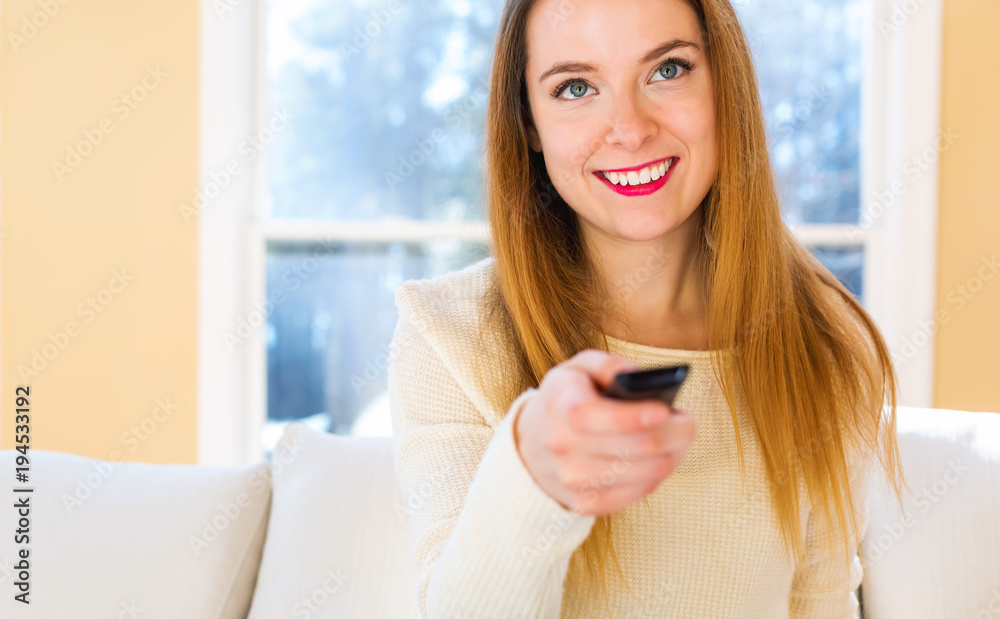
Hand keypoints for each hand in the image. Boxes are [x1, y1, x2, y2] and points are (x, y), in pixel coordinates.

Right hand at [513, 349, 697, 516]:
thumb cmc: (566, 400)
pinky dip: (658, 474)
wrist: (533, 446)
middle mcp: (563, 446)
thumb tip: (638, 378)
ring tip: (678, 439)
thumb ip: (608, 365)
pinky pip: (641, 492)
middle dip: (675, 434)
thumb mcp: (578, 369)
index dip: (634, 416)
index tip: (665, 409)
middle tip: (687, 422)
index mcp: (560, 406)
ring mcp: (575, 479)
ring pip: (648, 473)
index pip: (594, 416)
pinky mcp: (589, 503)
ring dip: (673, 455)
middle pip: (636, 447)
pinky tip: (660, 458)